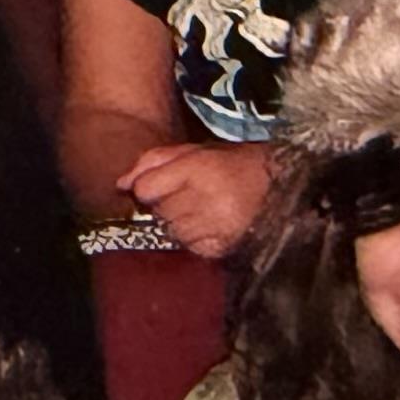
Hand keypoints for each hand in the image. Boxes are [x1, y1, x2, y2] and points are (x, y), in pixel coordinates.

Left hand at [117, 141, 275, 258]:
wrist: (279, 182)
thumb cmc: (230, 163)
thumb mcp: (192, 151)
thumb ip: (152, 162)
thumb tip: (121, 184)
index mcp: (197, 169)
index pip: (146, 189)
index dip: (149, 188)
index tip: (163, 186)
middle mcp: (206, 198)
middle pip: (159, 212)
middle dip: (166, 205)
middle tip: (188, 197)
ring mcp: (217, 225)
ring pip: (173, 232)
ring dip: (179, 224)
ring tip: (200, 211)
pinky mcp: (225, 246)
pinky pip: (192, 247)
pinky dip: (195, 239)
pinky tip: (210, 225)